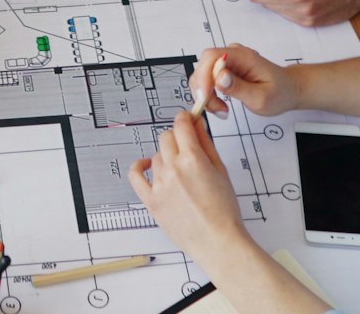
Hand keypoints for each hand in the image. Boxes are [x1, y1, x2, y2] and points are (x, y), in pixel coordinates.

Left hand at [127, 112, 252, 253]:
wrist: (217, 242)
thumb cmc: (224, 212)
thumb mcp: (221, 171)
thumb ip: (207, 144)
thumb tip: (197, 124)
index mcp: (193, 159)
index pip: (181, 125)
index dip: (185, 118)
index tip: (187, 119)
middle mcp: (172, 169)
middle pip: (166, 137)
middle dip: (177, 137)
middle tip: (187, 147)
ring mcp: (159, 185)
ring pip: (156, 156)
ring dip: (166, 157)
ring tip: (181, 172)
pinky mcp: (150, 200)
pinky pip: (135, 176)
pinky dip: (139, 167)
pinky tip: (147, 165)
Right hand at [190, 44, 302, 116]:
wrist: (288, 90)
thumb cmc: (279, 93)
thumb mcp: (261, 97)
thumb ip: (239, 88)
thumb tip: (219, 77)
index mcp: (243, 56)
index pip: (212, 57)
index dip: (203, 76)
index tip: (206, 98)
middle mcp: (232, 54)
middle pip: (203, 66)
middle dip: (203, 90)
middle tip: (218, 110)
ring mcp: (227, 61)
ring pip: (202, 74)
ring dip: (205, 95)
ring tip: (221, 110)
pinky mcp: (224, 69)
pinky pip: (207, 80)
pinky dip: (208, 95)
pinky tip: (220, 106)